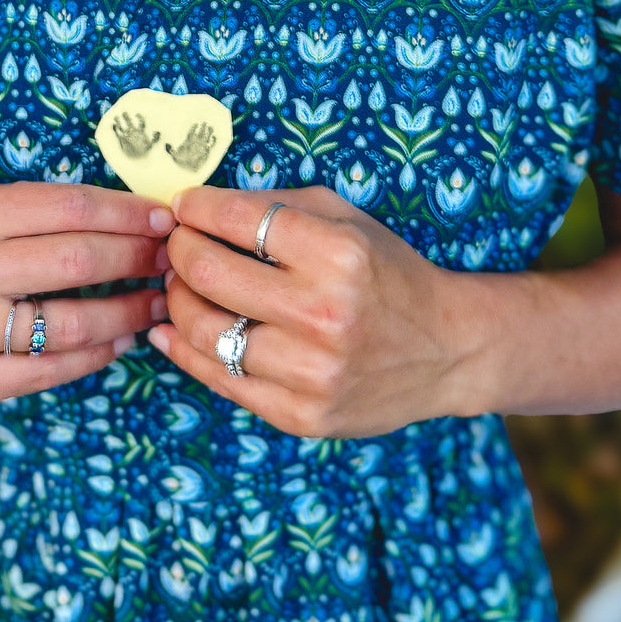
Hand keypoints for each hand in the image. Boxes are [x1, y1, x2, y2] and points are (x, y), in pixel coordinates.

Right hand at [0, 183, 174, 408]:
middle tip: (172, 261)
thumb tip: (145, 220)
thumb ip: (47, 213)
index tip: (166, 221)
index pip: (70, 208)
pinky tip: (121, 339)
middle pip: (76, 262)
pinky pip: (51, 369)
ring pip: (71, 323)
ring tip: (157, 303)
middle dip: (137, 259)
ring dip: (128, 313)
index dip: (128, 214)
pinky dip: (97, 354)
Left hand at [148, 186, 480, 436]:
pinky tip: (172, 331)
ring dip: (177, 302)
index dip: (197, 209)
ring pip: (203, 331)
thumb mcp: (348, 221)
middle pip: (208, 273)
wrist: (448, 351)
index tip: (185, 208)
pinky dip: (184, 350)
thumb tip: (197, 207)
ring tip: (181, 288)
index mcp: (339, 254)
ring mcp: (311, 372)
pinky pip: (219, 379)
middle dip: (178, 251)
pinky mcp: (301, 415)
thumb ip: (276, 206)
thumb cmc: (389, 276)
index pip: (239, 219)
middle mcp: (325, 314)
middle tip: (178, 247)